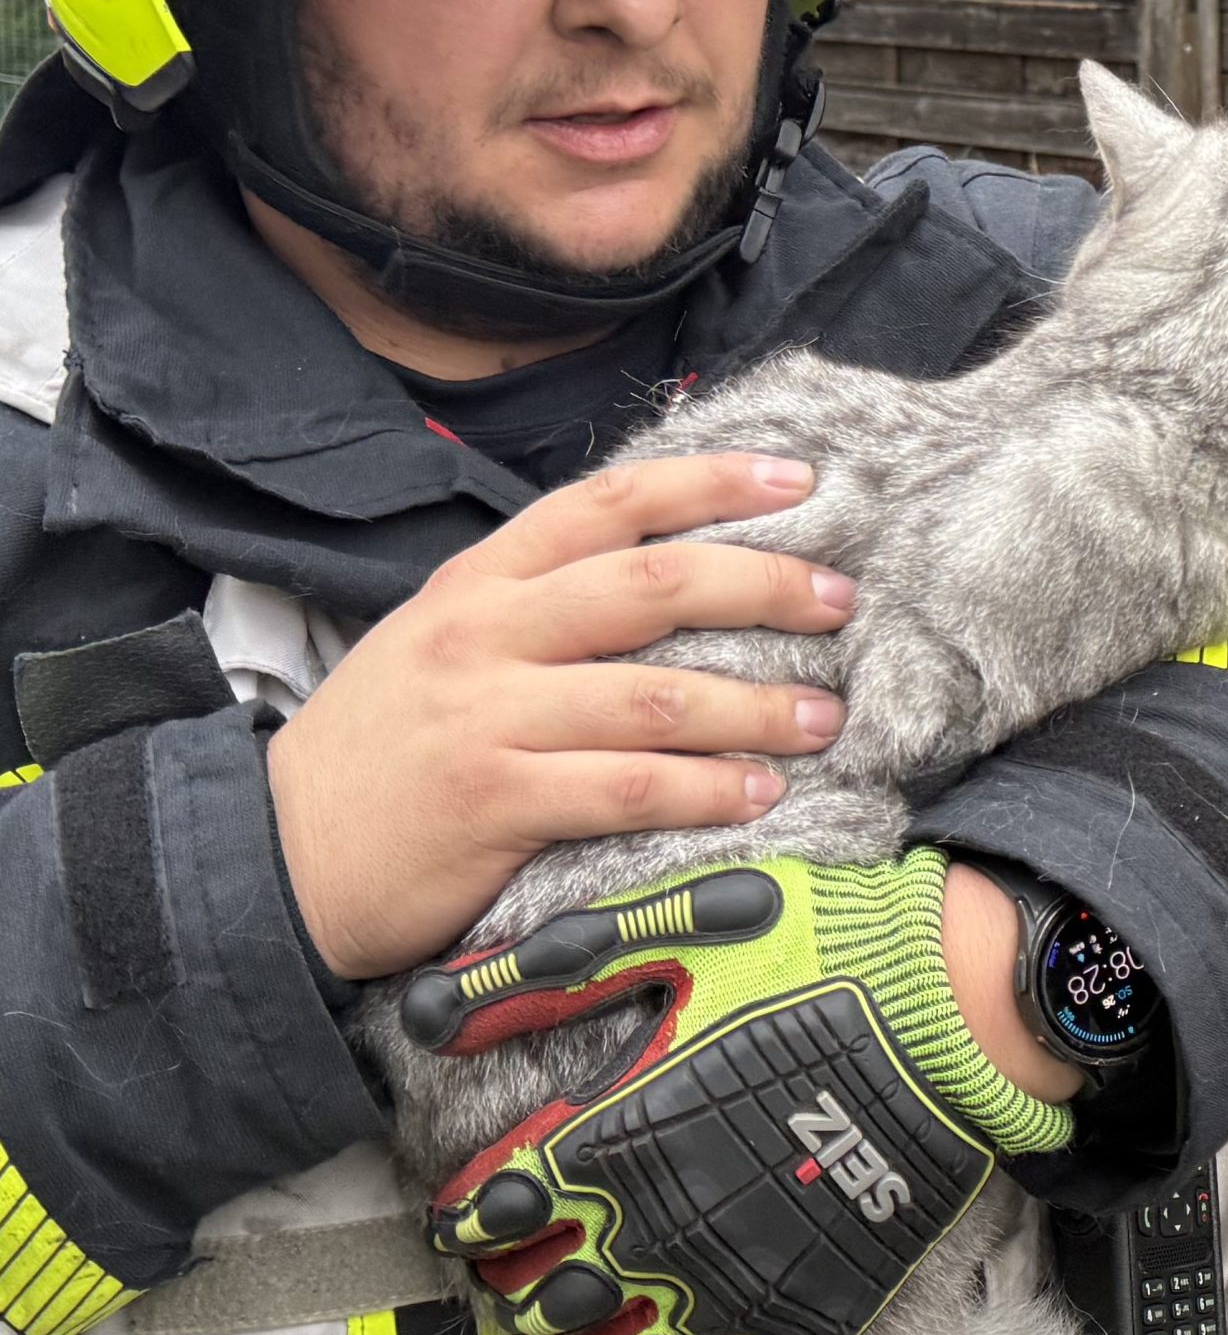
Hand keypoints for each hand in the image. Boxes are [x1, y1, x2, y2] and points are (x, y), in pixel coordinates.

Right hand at [266, 455, 854, 977]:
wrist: (281, 853)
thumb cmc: (381, 751)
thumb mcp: (438, 643)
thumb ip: (532, 606)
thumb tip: (661, 578)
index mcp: (477, 582)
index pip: (607, 505)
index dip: (709, 483)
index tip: (798, 481)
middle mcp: (484, 634)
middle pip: (649, 586)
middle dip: (762, 584)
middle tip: (839, 599)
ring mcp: (487, 717)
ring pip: (654, 695)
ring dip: (755, 705)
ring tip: (823, 716)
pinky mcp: (494, 802)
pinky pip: (627, 788)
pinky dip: (705, 789)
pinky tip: (758, 794)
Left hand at [416, 846, 1075, 1334]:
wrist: (957, 1012)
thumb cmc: (815, 955)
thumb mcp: (675, 934)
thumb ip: (545, 974)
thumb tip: (428, 1006)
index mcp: (626, 1133)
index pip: (505, 1209)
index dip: (469, 1221)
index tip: (464, 1218)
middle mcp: (670, 1226)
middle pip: (549, 1299)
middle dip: (512, 1294)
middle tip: (504, 1282)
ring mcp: (741, 1283)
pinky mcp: (806, 1316)